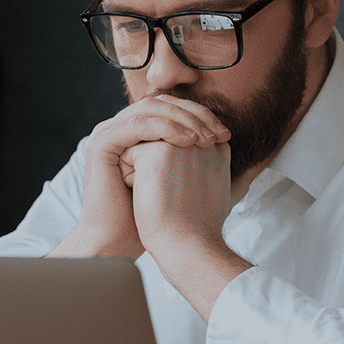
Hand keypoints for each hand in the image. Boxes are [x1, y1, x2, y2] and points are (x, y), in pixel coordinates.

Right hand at [49, 94, 229, 259]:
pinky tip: (186, 142)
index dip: (200, 115)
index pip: (172, 108)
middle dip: (194, 114)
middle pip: (162, 103)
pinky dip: (165, 128)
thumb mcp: (183, 184)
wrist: (120, 240)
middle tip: (218, 132)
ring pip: (151, 108)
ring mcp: (109, 133)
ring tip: (204, 138)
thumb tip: (241, 164)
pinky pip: (137, 125)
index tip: (226, 135)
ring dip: (182, 119)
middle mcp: (122, 128)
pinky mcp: (101, 143)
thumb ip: (202, 167)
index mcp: (138, 133)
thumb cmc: (152, 219)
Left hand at [122, 138, 253, 321]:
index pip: (178, 144)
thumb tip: (253, 171)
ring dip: (144, 174)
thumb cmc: (201, 229)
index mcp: (218, 148)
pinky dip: (131, 179)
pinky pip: (128, 155)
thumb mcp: (227, 196)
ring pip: (142, 148)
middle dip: (158, 171)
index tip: (184, 197)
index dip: (173, 172)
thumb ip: (238, 179)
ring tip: (161, 198)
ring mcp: (181, 144)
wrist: (188, 247)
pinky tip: (149, 197)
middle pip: (158, 144)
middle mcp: (201, 140)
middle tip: (172, 200)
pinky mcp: (157, 152)